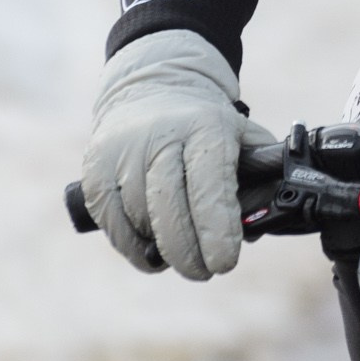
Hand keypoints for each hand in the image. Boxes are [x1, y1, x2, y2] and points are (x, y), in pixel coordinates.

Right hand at [82, 29, 277, 279]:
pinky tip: (152, 253)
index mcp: (205, 128)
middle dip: (189, 252)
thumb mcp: (241, 134)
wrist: (151, 89)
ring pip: (141, 220)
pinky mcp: (96, 173)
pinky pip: (113, 225)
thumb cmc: (205, 125)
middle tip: (205, 271)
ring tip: (183, 256)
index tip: (225, 262)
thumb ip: (260, 173)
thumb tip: (264, 222)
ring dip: (163, 249)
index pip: (210, 184)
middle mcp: (160, 138)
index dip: (216, 228)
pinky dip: (133, 248)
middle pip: (170, 209)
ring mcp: (122, 155)